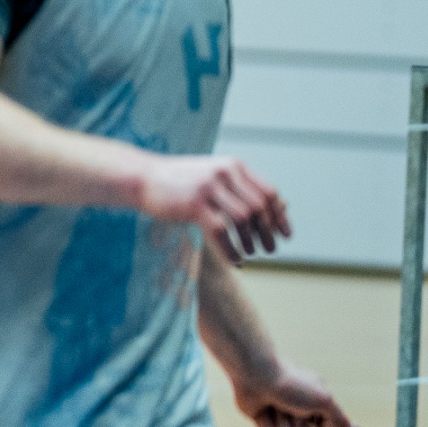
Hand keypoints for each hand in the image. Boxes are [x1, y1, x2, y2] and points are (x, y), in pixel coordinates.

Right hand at [139, 154, 290, 263]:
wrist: (142, 176)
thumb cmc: (179, 181)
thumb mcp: (212, 177)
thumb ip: (239, 188)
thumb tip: (276, 207)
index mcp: (234, 166)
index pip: (269, 192)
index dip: (280, 216)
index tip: (285, 234)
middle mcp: (224, 173)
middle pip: (259, 208)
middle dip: (269, 232)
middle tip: (271, 250)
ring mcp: (208, 188)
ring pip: (243, 220)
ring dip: (251, 241)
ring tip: (251, 254)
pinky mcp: (193, 204)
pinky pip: (221, 231)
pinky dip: (231, 249)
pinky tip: (235, 260)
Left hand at [234, 359, 359, 426]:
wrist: (257, 375)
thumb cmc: (292, 385)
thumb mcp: (323, 400)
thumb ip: (339, 418)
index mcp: (318, 405)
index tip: (317, 418)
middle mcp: (301, 413)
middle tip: (293, 408)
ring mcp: (282, 418)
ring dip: (283, 424)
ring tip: (276, 406)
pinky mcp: (264, 421)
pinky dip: (266, 426)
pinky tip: (262, 412)